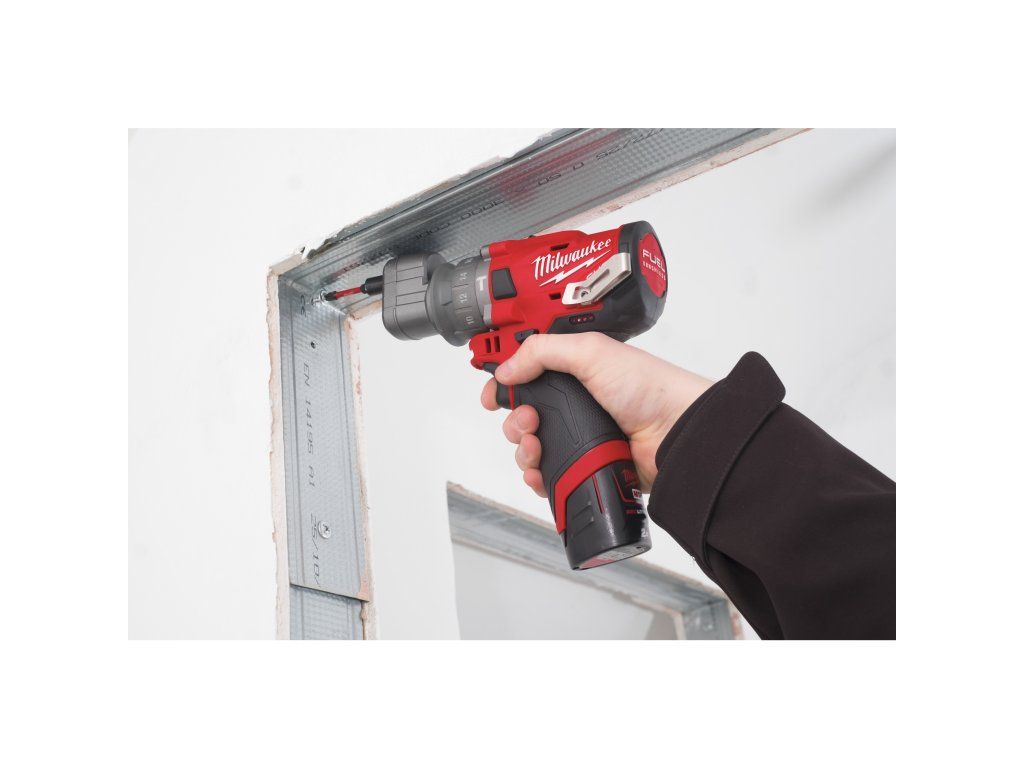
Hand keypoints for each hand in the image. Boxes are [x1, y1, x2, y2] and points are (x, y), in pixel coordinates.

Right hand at [480, 332, 712, 496]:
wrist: (677, 433)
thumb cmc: (648, 388)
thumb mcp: (591, 352)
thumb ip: (542, 352)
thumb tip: (507, 370)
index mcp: (575, 372)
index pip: (527, 375)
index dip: (505, 385)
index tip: (493, 396)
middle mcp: (576, 405)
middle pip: (522, 414)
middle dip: (514, 419)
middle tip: (528, 421)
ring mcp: (580, 438)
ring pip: (531, 448)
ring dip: (523, 449)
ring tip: (535, 446)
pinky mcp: (586, 467)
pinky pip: (550, 476)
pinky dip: (538, 476)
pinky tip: (540, 472)